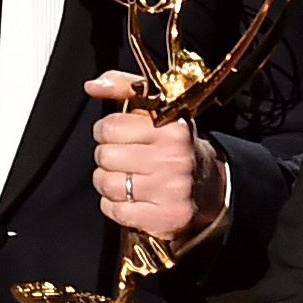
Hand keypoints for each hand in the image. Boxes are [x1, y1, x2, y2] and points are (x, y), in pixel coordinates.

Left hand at [86, 70, 225, 240]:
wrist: (209, 185)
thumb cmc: (174, 145)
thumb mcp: (157, 108)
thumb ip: (124, 88)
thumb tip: (92, 86)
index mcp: (173, 127)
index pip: (111, 126)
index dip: (106, 131)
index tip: (115, 135)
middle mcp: (174, 157)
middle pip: (105, 156)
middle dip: (106, 157)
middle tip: (121, 158)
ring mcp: (171, 190)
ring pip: (108, 184)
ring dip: (107, 182)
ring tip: (122, 178)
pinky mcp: (165, 217)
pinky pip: (116, 211)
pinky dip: (114, 206)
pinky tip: (128, 199)